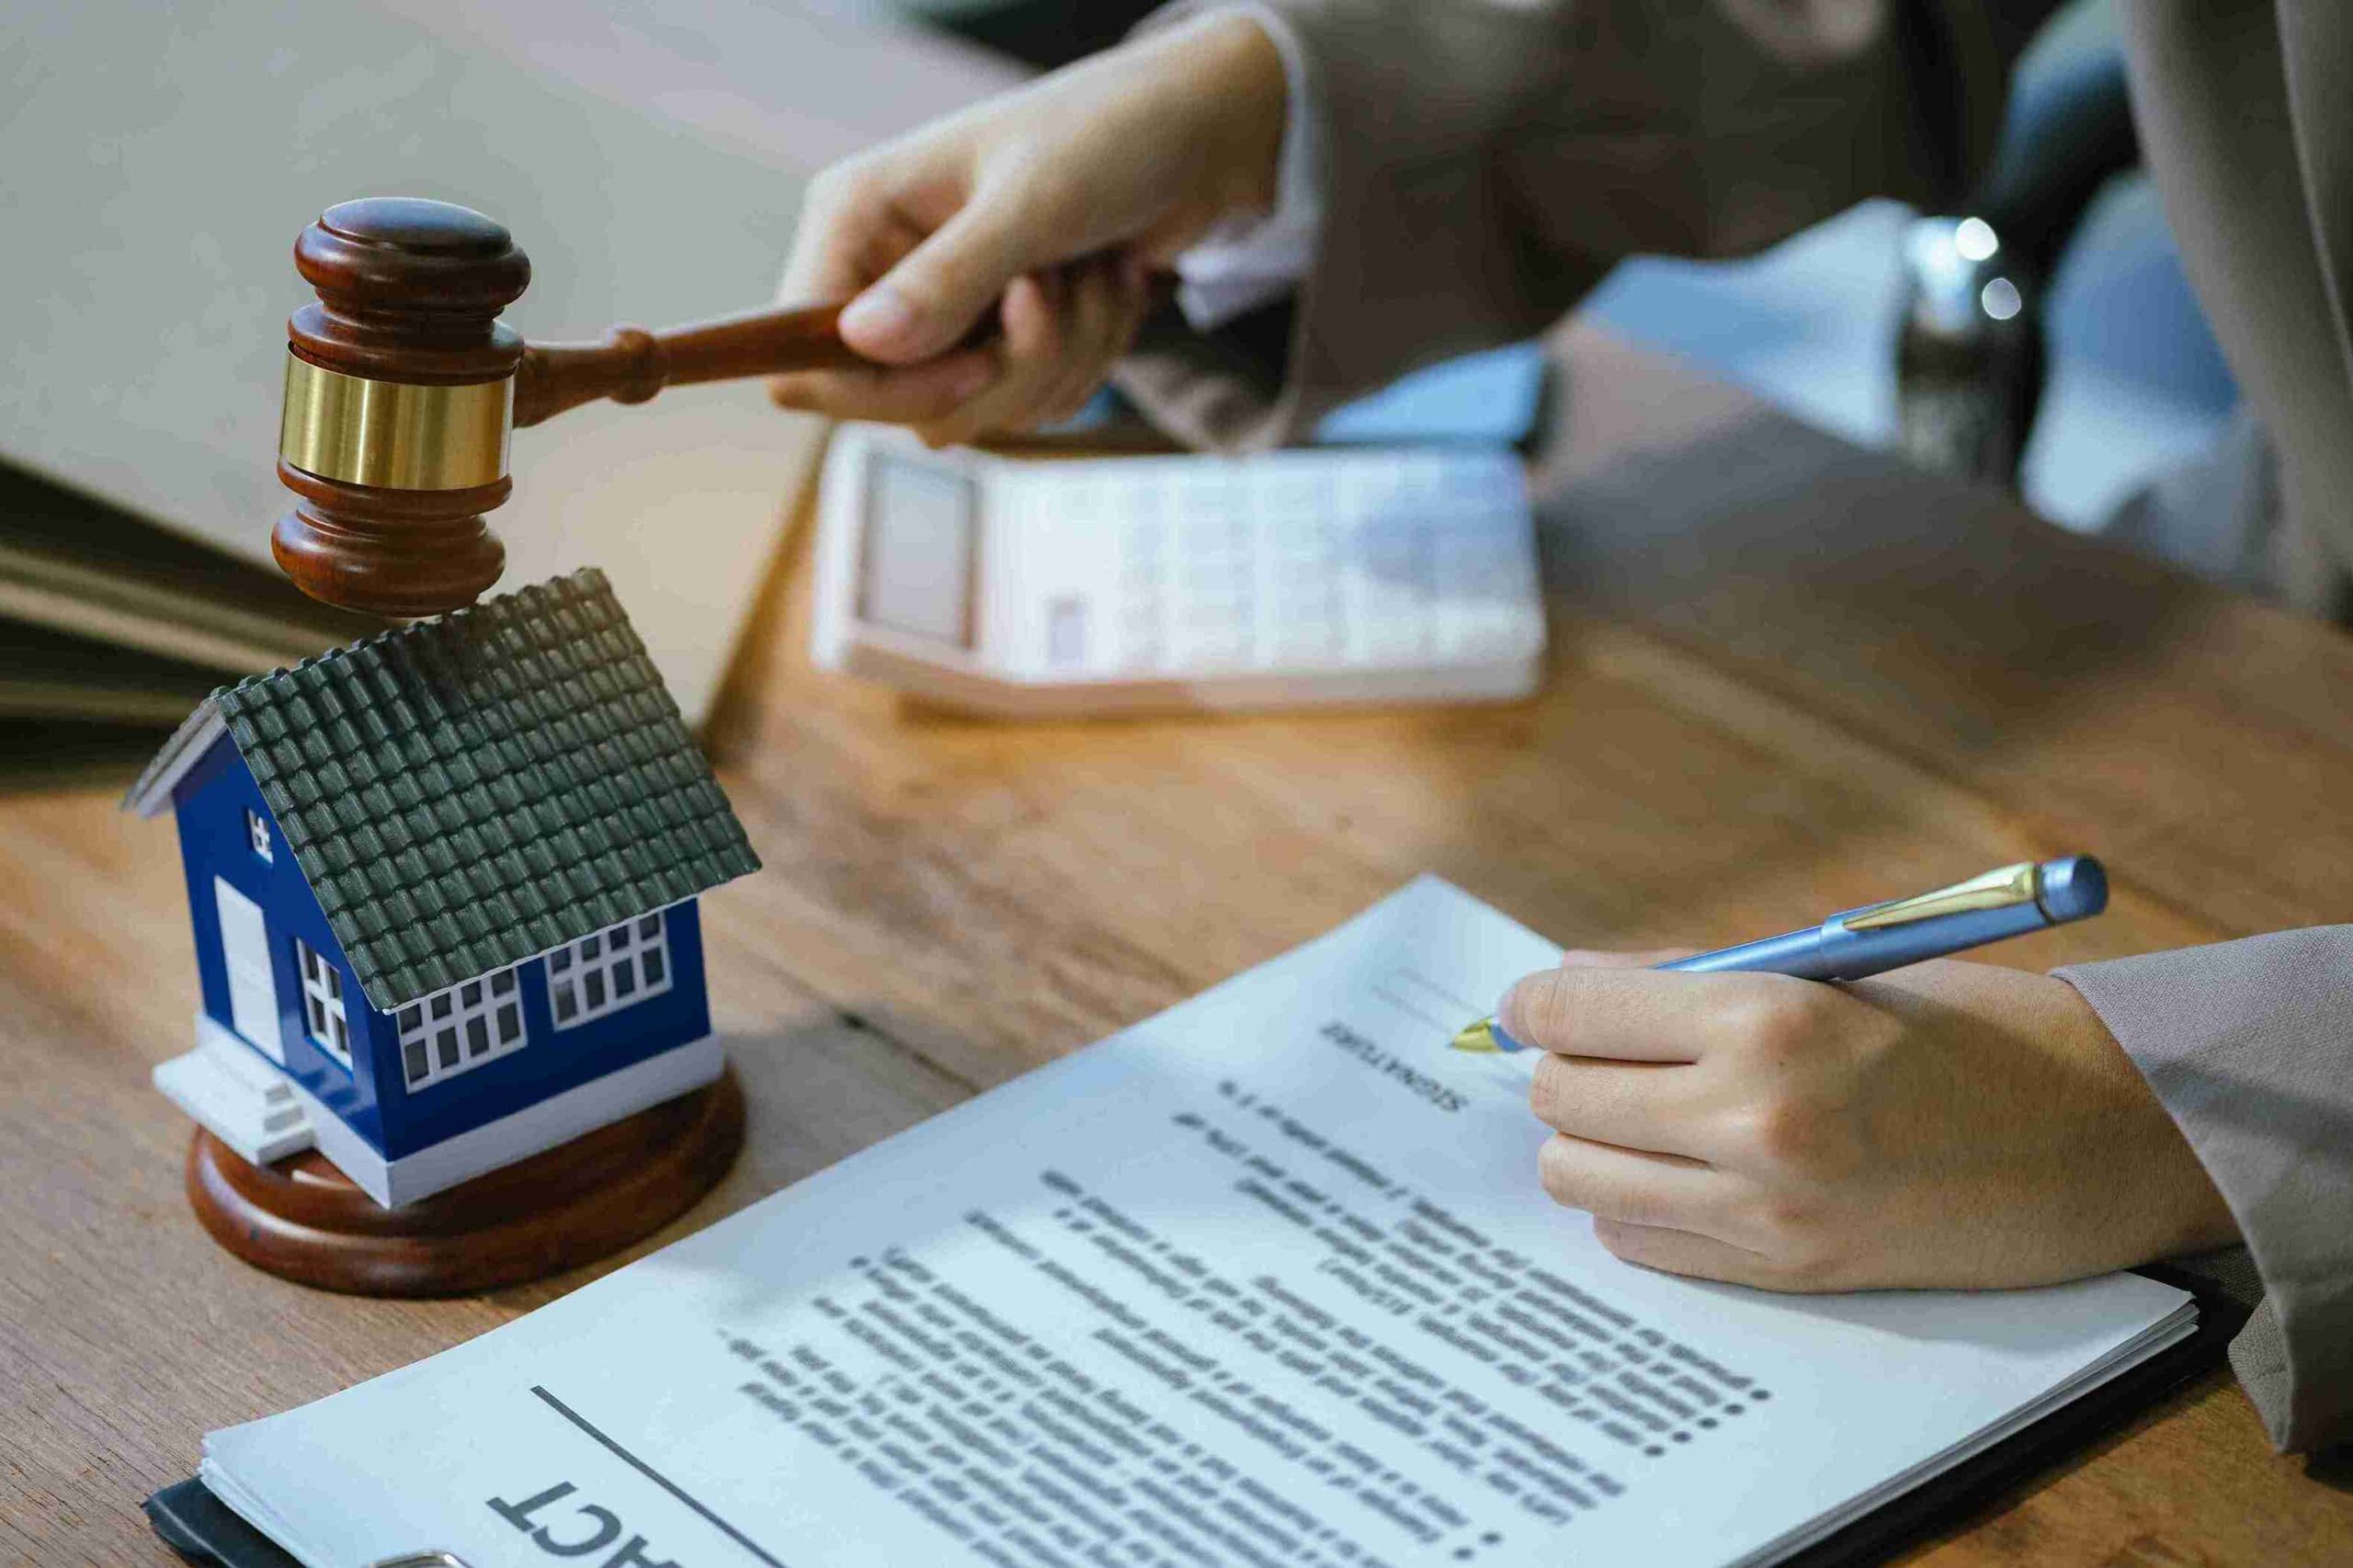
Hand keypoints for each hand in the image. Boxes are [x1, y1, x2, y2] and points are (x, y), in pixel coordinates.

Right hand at [769, 12, 1287, 445]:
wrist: (1199, 137)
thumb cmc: (1108, 138)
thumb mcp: (1031, 203)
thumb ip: (948, 277)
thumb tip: (862, 343)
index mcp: (856, 218)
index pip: (801, 354)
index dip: (881, 389)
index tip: (974, 366)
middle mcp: (886, 270)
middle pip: (903, 403)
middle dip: (1006, 366)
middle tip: (1055, 289)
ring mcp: (947, 310)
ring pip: (978, 410)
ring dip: (1062, 356)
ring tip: (1092, 273)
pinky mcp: (1001, 338)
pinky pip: (1028, 402)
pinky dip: (1087, 357)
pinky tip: (1107, 285)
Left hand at [1504, 952, 2239, 1290]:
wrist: (2091, 1137)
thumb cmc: (1961, 1028)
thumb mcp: (1823, 970)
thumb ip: (1687, 977)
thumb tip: (1566, 986)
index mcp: (1765, 1017)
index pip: (1573, 1011)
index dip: (1537, 1005)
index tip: (1535, 1006)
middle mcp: (1751, 1117)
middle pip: (1562, 1097)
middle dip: (1567, 1070)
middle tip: (1603, 1056)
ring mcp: (1764, 1208)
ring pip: (1580, 1178)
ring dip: (1591, 1141)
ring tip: (1641, 1115)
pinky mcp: (1782, 1271)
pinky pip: (1638, 1242)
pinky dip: (1636, 1205)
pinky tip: (1685, 1172)